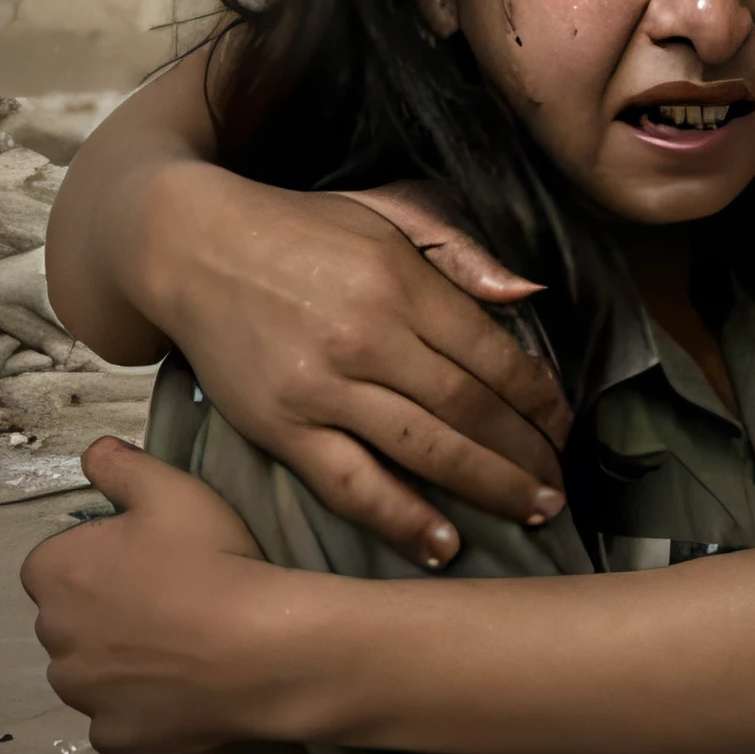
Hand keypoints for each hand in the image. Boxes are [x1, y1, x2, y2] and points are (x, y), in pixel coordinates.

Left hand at [23, 441, 298, 753]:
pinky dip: (138, 710)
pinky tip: (179, 691)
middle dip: (102, 613)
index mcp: (55, 573)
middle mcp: (52, 638)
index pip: (55, 564)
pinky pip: (115, 722)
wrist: (260, 647)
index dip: (99, 560)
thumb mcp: (172, 489)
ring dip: (115, 664)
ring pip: (88, 674)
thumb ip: (121, 465)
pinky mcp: (112, 739)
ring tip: (177, 648)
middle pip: (69, 620)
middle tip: (167, 601)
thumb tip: (93, 453)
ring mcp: (81, 696)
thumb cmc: (212, 560)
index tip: (145, 560)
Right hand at [139, 166, 570, 566]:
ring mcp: (321, 390)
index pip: (492, 354)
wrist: (189, 246)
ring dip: (486, 489)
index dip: (539, 399)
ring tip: (531, 513)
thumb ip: (461, 249)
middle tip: (559, 485)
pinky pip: (351, 485)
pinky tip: (441, 545)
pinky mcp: (281, 429)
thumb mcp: (387, 208)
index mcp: (399, 282)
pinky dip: (400, 520)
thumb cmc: (297, 226)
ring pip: (423, 452)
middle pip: (468, 410)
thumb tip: (527, 297)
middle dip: (526, 454)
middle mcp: (366, 339)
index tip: (564, 425)